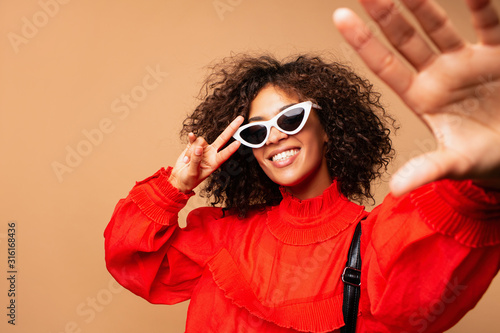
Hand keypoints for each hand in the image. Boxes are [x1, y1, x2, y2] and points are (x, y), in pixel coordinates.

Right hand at [169, 116, 243, 192]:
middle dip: (232, 128)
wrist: (179, 178)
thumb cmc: (189, 180)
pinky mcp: (193, 145)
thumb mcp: (193, 173)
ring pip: (201, 140)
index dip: (231, 149)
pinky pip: (194, 138)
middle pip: (223, 138)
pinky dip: (191, 138)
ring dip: (192, 150)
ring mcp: (203, 148)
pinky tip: (190, 136)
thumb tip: (198, 148)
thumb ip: (196, 160)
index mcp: (214, 162)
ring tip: (187, 161)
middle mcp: (211, 153)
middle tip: (241, 118)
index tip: (239, 142)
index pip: (225, 154)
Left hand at [333, 0, 499, 194]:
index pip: (385, 65)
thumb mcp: (454, 163)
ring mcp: (465, 61)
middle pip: (405, 38)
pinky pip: (488, 23)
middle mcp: (437, 74)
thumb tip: (395, 189)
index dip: (363, 42)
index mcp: (420, 97)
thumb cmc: (483, 158)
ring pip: (438, 25)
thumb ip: (427, 170)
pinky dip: (480, 5)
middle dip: (385, 14)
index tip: (340, 17)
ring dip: (421, 3)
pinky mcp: (496, 54)